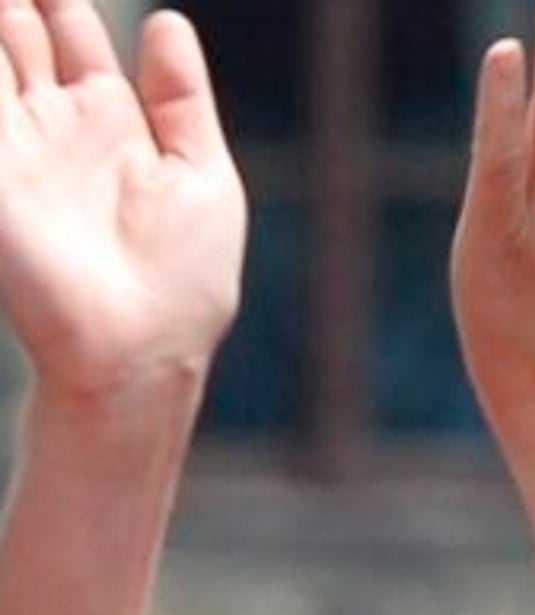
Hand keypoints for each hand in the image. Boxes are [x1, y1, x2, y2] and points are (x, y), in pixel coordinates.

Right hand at [0, 2, 244, 411]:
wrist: (140, 348)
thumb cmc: (184, 277)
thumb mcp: (201, 174)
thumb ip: (181, 99)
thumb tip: (168, 22)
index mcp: (109, 123)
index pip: (70, 38)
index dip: (59, 1)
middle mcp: (52, 128)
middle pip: (17, 36)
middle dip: (16, 4)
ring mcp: (12, 147)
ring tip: (4, 2)